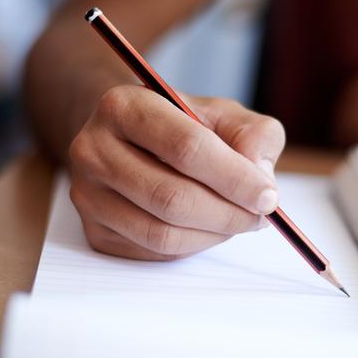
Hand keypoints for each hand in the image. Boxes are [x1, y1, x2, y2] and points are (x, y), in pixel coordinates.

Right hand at [68, 85, 284, 259]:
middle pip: (172, 197)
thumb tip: (260, 179)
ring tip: (239, 220)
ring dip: (214, 234)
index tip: (269, 197)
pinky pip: (154, 251)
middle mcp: (93, 148)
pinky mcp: (95, 230)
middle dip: (228, 213)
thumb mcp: (225, 115)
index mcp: (124, 106)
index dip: (234, 178)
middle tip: (261, 216)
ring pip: (162, 233)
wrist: (133, 139)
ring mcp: (88, 194)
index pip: (186, 148)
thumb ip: (254, 135)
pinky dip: (194, 245)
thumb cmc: (184, 125)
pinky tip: (209, 227)